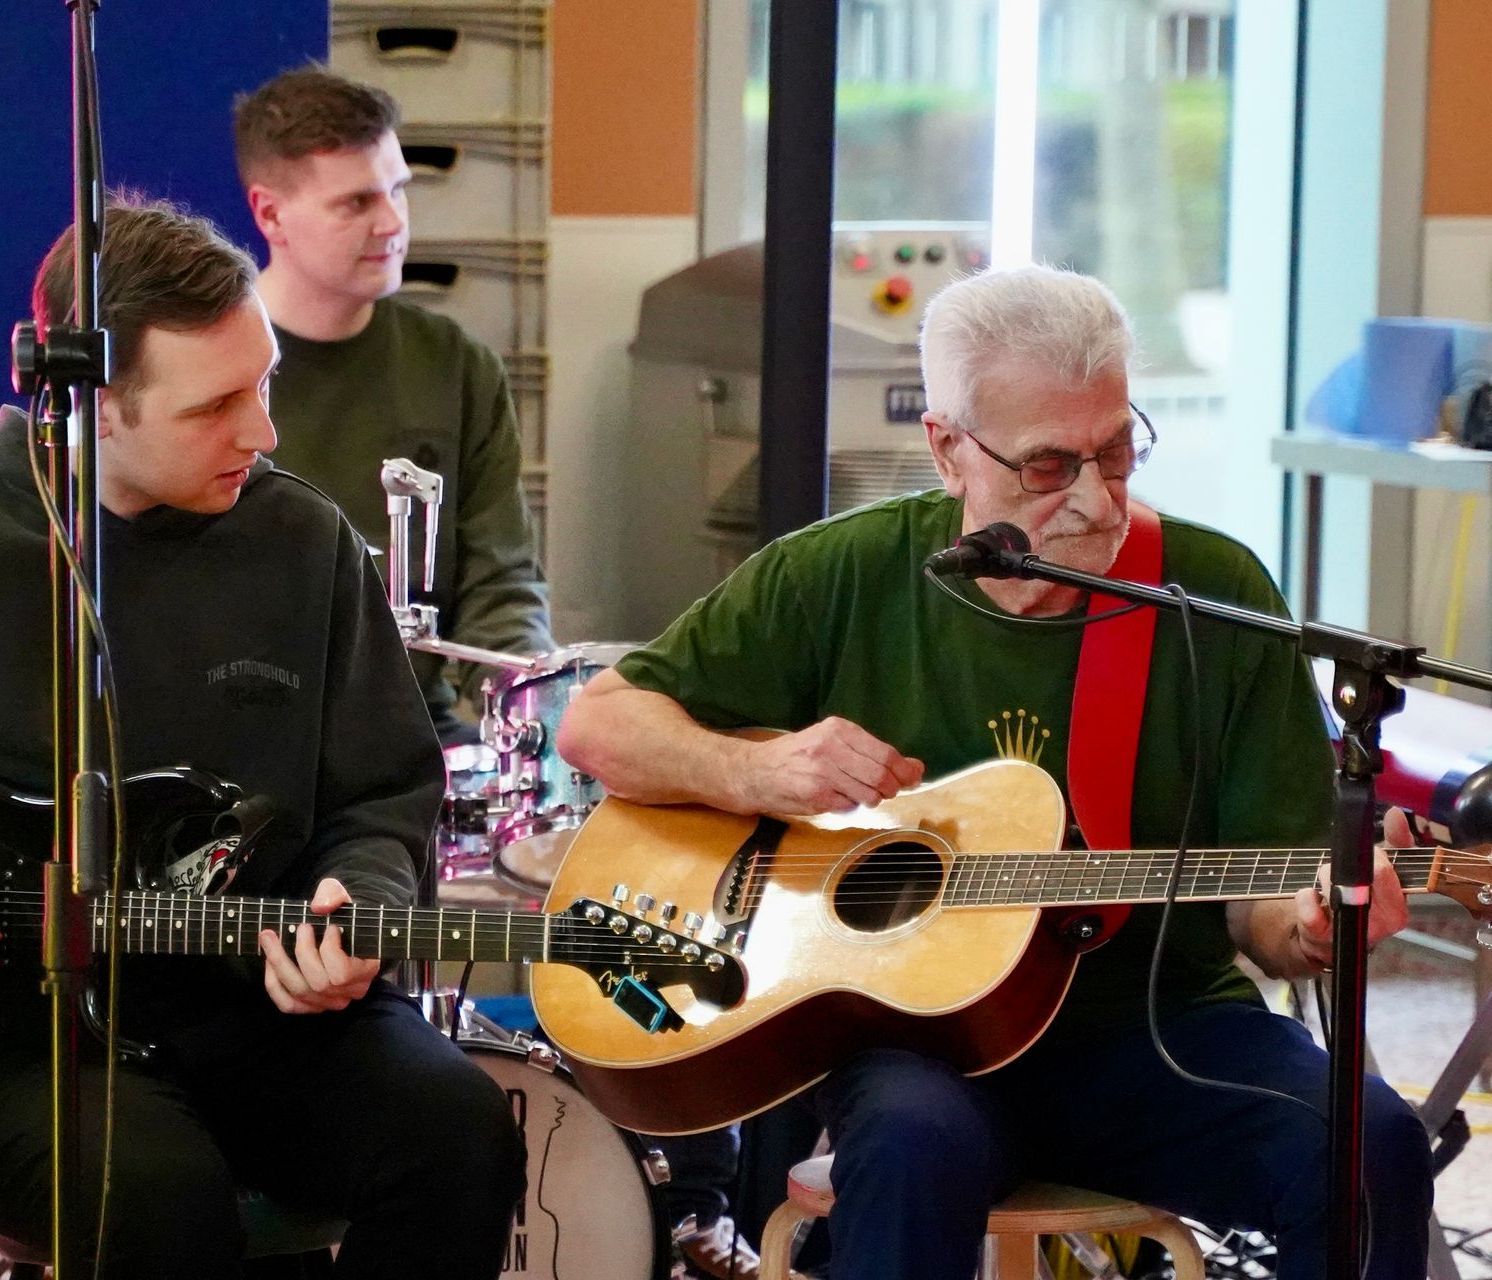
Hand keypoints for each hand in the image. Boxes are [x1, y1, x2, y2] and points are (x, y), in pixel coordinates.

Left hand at [259, 878, 379, 1013]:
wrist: (343, 932)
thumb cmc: (344, 917)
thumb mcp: (343, 897)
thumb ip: (334, 894)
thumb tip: (319, 907)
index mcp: (366, 970)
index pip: (342, 974)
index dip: (330, 950)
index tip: (331, 927)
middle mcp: (350, 992)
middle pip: (319, 984)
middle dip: (302, 952)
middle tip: (300, 927)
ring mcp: (330, 1002)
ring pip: (300, 992)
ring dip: (280, 963)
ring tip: (269, 937)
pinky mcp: (312, 1006)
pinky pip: (288, 1004)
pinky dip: (274, 984)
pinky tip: (269, 962)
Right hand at [740, 717, 923, 814]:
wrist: (756, 771)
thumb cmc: (798, 756)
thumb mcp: (832, 742)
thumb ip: (871, 753)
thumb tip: (916, 768)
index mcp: (839, 729)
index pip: (885, 753)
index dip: (904, 770)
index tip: (913, 778)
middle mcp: (831, 747)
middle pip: (880, 775)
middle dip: (890, 788)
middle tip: (886, 791)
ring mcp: (823, 772)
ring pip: (868, 794)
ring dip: (869, 799)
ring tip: (854, 793)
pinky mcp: (815, 795)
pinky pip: (849, 806)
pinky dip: (848, 806)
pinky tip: (835, 798)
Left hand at [1292, 807, 1412, 970]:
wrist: (1333, 935)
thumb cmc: (1362, 897)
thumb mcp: (1380, 869)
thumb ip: (1394, 842)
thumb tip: (1397, 813)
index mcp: (1400, 903)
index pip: (1385, 869)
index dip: (1370, 855)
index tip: (1362, 852)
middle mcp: (1384, 922)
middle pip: (1359, 877)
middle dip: (1345, 865)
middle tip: (1340, 869)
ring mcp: (1356, 932)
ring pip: (1336, 890)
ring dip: (1325, 878)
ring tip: (1327, 885)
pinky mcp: (1328, 940)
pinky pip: (1312, 915)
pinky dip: (1305, 899)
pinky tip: (1309, 896)